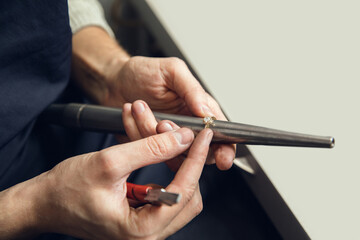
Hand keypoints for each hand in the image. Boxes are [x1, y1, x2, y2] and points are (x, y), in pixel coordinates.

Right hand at [2, 127, 212, 238]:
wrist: (44, 202)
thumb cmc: (66, 190)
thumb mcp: (110, 163)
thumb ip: (151, 149)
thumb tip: (182, 138)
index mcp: (140, 230)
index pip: (185, 191)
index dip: (195, 159)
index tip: (202, 137)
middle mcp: (147, 236)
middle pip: (188, 195)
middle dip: (186, 161)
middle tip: (181, 135)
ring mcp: (145, 228)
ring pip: (178, 193)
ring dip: (173, 162)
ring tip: (161, 136)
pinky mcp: (142, 217)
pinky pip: (164, 192)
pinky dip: (161, 168)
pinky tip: (152, 148)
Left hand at [106, 56, 234, 169]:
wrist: (114, 81)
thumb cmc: (143, 72)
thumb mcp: (172, 71)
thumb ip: (193, 90)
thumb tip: (208, 112)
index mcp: (198, 106)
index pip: (221, 133)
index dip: (225, 148)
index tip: (221, 157)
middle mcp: (187, 124)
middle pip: (199, 150)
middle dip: (181, 141)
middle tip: (163, 123)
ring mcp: (168, 137)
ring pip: (172, 153)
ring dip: (153, 133)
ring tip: (142, 109)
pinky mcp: (151, 145)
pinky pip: (150, 151)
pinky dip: (139, 134)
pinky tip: (134, 115)